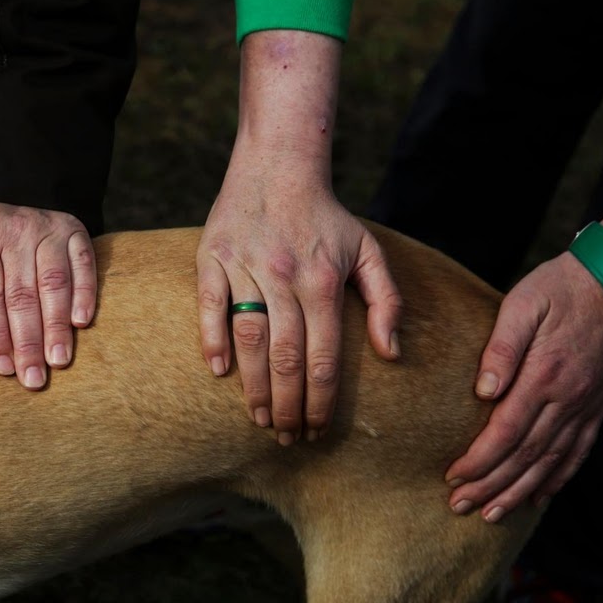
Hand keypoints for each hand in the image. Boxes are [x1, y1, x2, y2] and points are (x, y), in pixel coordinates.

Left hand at [0, 199, 95, 389]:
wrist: (2, 188)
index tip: (2, 367)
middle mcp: (16, 228)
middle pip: (22, 294)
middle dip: (28, 341)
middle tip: (32, 378)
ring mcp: (48, 228)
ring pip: (54, 283)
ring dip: (57, 325)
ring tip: (58, 361)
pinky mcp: (73, 230)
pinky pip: (83, 264)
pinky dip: (85, 293)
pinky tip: (81, 324)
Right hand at [198, 175, 401, 444]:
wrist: (278, 165)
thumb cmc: (326, 215)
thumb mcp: (367, 251)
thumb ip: (385, 301)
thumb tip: (391, 353)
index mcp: (321, 282)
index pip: (323, 357)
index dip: (320, 401)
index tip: (317, 430)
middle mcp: (283, 278)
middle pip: (286, 357)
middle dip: (288, 406)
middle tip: (287, 437)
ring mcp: (245, 267)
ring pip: (249, 339)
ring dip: (253, 386)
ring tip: (259, 419)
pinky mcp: (212, 258)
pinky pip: (211, 307)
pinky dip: (212, 341)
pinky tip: (219, 373)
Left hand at [446, 252, 602, 521]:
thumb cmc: (559, 287)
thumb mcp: (522, 305)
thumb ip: (500, 348)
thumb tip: (481, 391)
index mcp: (544, 376)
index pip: (505, 432)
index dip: (478, 460)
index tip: (452, 477)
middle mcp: (568, 399)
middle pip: (525, 456)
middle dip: (491, 486)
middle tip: (460, 507)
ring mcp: (586, 405)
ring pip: (551, 462)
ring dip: (521, 492)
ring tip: (493, 514)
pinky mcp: (597, 405)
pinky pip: (579, 451)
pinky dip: (559, 478)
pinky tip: (541, 495)